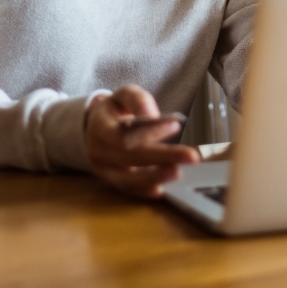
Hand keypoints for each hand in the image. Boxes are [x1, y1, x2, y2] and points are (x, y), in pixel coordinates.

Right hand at [84, 85, 199, 197]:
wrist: (95, 128)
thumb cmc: (115, 111)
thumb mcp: (123, 96)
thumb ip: (137, 100)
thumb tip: (152, 115)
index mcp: (100, 128)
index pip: (124, 134)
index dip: (150, 131)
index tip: (176, 124)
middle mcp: (99, 152)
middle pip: (131, 158)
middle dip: (162, 156)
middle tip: (191, 156)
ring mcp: (104, 170)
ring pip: (128, 180)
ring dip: (155, 177)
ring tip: (178, 172)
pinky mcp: (112, 182)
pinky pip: (129, 190)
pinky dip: (145, 191)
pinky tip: (163, 190)